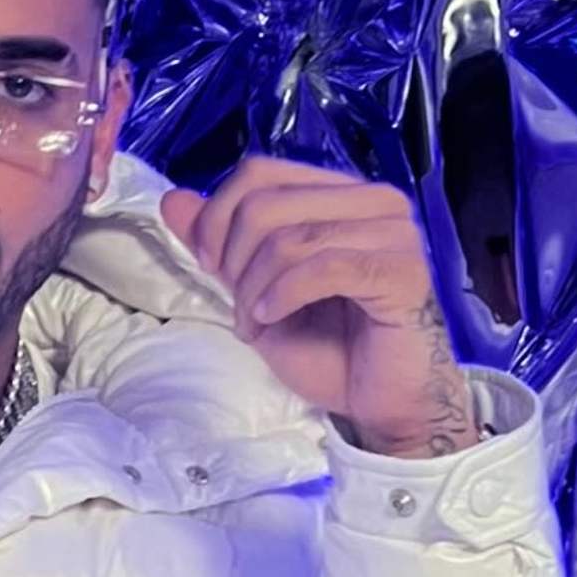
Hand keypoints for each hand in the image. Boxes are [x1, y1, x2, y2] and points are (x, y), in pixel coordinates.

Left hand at [162, 157, 477, 451]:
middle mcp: (373, 201)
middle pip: (266, 202)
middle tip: (240, 309)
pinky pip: (322, 267)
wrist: (382, 404)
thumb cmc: (331, 350)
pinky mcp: (403, 271)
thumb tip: (173, 199)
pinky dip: (283, 296)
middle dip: (234, 261)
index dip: (218, 216)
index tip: (208, 264)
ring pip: (289, 237)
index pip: (260, 172)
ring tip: (258, 324)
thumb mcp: (257, 292)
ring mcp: (394, 233)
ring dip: (254, 289)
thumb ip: (221, 246)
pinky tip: (273, 320)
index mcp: (341, 194)